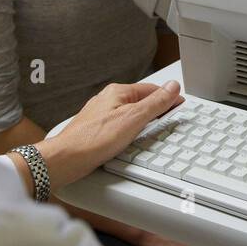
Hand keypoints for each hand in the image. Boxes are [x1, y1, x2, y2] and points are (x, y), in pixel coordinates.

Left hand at [36, 81, 183, 189]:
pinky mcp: (97, 129)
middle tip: (171, 113)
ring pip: (129, 112)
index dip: (168, 96)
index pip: (151, 89)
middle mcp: (108, 100)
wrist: (67, 158)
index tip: (179, 103)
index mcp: (118, 92)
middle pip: (140, 100)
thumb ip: (155, 103)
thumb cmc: (94, 139)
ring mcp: (101, 115)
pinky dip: (132, 128)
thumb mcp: (133, 119)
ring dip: (144, 118)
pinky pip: (120, 124)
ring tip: (156, 124)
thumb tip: (172, 87)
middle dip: (157, 106)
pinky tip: (133, 137)